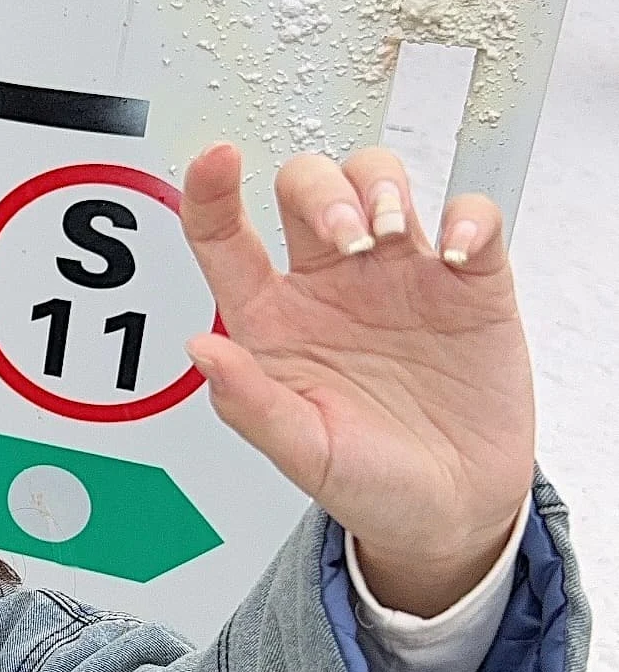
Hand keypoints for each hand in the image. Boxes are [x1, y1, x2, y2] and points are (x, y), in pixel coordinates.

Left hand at [180, 143, 534, 615]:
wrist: (451, 512)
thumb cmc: (367, 481)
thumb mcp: (303, 454)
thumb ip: (251, 404)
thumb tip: (201, 351)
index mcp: (275, 320)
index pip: (225, 239)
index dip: (212, 192)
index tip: (216, 159)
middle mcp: (331, 284)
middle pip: (307, 186)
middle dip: (322, 192)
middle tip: (348, 239)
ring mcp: (399, 275)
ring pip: (379, 179)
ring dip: (382, 189)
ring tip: (390, 239)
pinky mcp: (469, 282)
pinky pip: (470, 215)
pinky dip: (468, 218)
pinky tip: (457, 256)